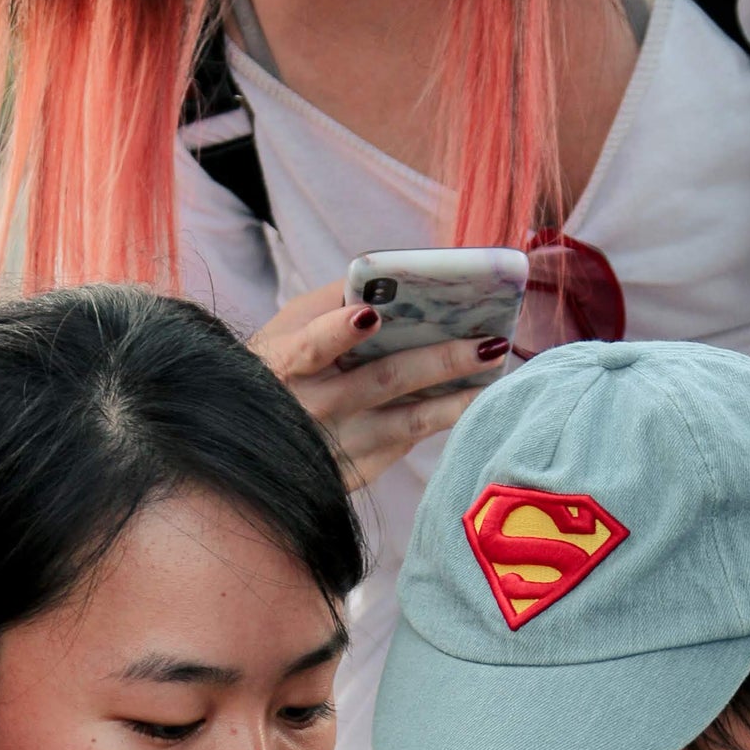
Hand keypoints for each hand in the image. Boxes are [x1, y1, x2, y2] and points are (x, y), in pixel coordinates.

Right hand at [251, 282, 500, 489]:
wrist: (251, 447)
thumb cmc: (272, 372)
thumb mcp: (282, 331)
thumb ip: (327, 302)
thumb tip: (384, 278)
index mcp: (284, 365)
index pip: (311, 346)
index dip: (339, 331)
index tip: (370, 314)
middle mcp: (312, 409)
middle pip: (384, 380)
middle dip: (441, 359)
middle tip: (489, 340)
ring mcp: (338, 445)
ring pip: (410, 421)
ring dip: (459, 397)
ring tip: (498, 369)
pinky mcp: (356, 471)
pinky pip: (409, 441)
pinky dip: (445, 418)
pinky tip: (477, 397)